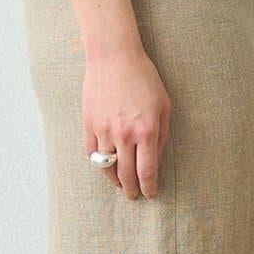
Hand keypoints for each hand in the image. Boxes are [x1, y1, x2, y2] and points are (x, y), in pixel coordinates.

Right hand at [83, 43, 172, 198]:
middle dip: (131, 190)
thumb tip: (156, 159)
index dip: (149, 187)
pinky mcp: (89, 124)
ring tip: (120, 184)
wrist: (114, 58)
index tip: (150, 193)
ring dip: (114, 181)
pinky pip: (91, 153)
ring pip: (106, 168)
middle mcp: (124, 135)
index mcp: (146, 131)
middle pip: (126, 175)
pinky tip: (105, 166)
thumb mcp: (164, 105)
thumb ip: (162, 134)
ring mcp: (104, 131)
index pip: (147, 172)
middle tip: (134, 195)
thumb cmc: (143, 79)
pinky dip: (98, 163)